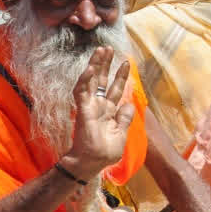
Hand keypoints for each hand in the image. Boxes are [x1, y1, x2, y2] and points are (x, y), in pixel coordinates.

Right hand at [64, 48, 134, 178]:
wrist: (91, 163)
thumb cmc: (105, 152)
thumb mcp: (121, 134)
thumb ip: (124, 118)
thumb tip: (129, 105)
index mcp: (108, 111)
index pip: (114, 89)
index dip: (120, 76)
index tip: (126, 63)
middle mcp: (98, 106)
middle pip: (102, 81)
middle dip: (105, 65)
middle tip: (108, 48)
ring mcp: (90, 107)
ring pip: (91, 81)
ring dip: (95, 65)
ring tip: (100, 50)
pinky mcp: (82, 110)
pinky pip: (82, 92)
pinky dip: (85, 79)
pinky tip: (90, 67)